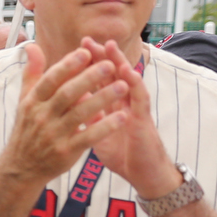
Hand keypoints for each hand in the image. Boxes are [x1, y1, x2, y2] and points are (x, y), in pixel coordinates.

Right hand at [0, 40, 131, 188]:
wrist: (21, 168)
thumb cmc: (27, 130)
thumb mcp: (24, 101)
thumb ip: (31, 73)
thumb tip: (32, 46)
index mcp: (32, 102)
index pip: (50, 80)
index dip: (68, 65)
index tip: (86, 52)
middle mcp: (41, 117)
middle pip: (67, 94)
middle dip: (89, 78)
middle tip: (110, 64)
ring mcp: (53, 136)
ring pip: (80, 114)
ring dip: (102, 99)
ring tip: (123, 86)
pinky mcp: (65, 152)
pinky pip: (88, 137)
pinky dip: (105, 127)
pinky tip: (122, 117)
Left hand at [85, 39, 180, 197]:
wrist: (143, 175)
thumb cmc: (123, 154)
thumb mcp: (99, 134)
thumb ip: (88, 117)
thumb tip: (71, 104)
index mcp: (110, 107)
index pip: (97, 83)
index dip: (86, 68)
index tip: (72, 52)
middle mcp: (124, 104)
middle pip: (112, 76)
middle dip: (100, 58)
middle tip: (87, 40)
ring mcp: (135, 109)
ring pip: (128, 82)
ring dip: (119, 63)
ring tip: (109, 47)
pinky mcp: (145, 120)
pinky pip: (140, 100)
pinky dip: (135, 85)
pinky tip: (129, 73)